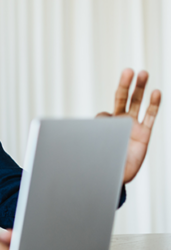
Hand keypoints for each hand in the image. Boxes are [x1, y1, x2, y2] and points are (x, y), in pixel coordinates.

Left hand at [96, 69, 161, 183]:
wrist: (115, 178)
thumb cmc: (101, 162)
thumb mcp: (93, 145)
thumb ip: (94, 132)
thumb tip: (102, 116)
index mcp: (105, 125)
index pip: (104, 115)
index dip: (102, 119)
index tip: (102, 127)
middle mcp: (120, 122)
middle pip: (123, 99)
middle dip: (126, 85)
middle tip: (128, 71)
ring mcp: (133, 126)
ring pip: (138, 103)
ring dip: (140, 88)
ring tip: (143, 73)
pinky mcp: (144, 134)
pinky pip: (150, 116)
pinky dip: (154, 104)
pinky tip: (156, 93)